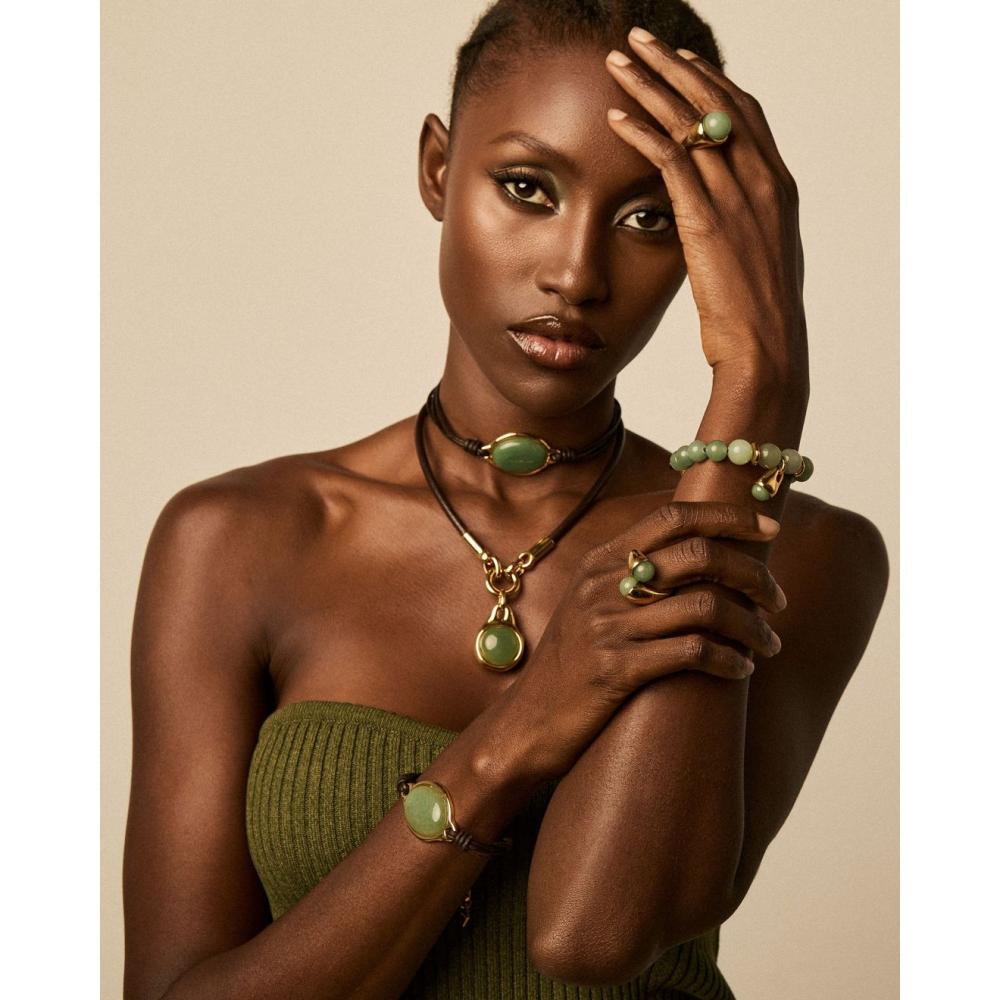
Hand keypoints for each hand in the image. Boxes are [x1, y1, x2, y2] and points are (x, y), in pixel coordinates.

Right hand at [499, 501, 784, 783]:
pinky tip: (742, 669)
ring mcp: (610, 626)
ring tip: (770, 643)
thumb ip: (633, 573)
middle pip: (698, 555)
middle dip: (752, 574)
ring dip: (752, 625)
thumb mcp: (591, 602)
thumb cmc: (572, 661)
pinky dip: (730, 660)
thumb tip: (702, 553)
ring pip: (705, 607)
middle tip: (777, 600)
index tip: (768, 528)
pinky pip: (693, 653)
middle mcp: (604, 584)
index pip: (673, 516)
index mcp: (602, 559)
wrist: (528, 720)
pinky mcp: (618, 669)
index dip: (727, 515)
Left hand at [603, 28, 805, 376]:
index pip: (745, 114)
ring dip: (650, 85)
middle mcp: (763, 181)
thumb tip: (720, 217)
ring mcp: (737, 198)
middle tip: (642, 39)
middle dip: (676, 64)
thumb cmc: (760, 317)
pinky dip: (642, 133)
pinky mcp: (706, 220)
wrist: (767, 350)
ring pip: (691, 121)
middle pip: (717, 101)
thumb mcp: (759, 260)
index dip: (711, 82)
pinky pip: (671, 161)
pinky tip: (615, 117)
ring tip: (617, 61)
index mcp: (779, 187)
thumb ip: (742, 226)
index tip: (683, 60)